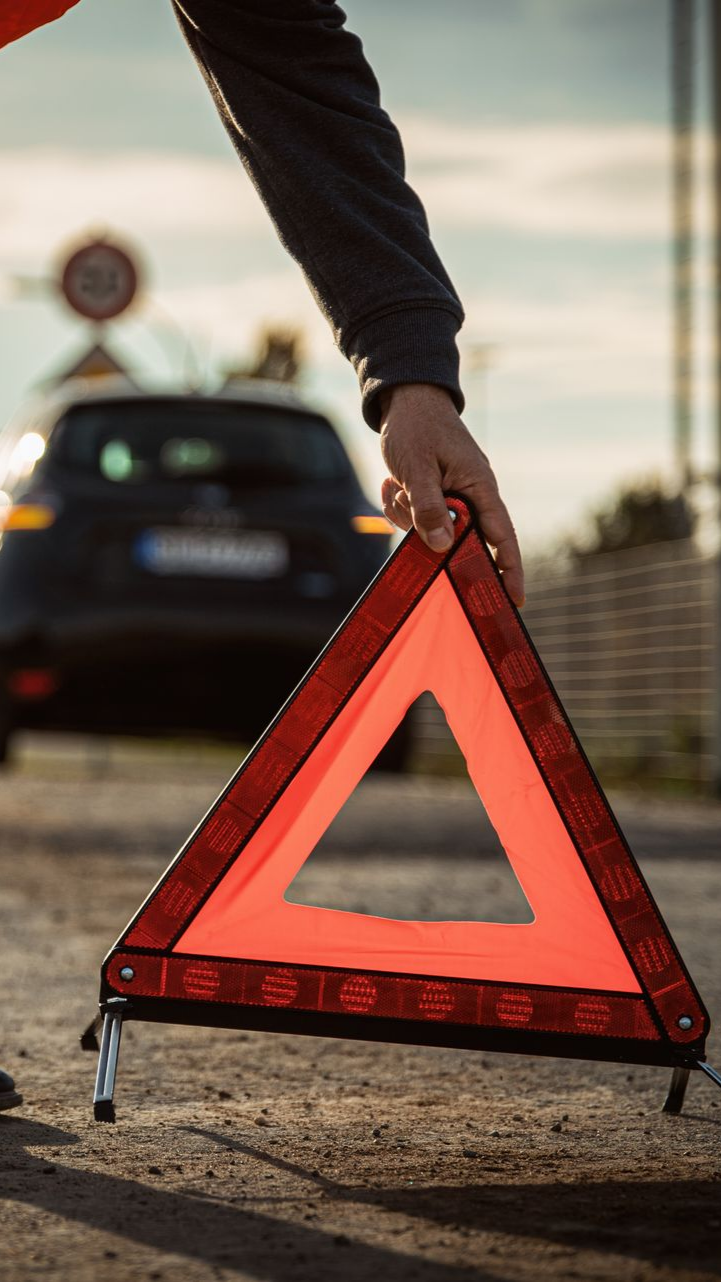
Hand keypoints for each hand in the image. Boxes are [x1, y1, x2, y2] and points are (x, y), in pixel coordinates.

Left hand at [379, 383, 524, 605]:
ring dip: (407, 514)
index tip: (513, 600)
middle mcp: (472, 495)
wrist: (405, 400)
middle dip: (426, 531)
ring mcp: (453, 497)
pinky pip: (418, 519)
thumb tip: (444, 547)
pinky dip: (401, 507)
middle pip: (458, 539)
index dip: (509, 570)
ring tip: (396, 483)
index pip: (502, 537)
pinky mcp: (435, 497)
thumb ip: (430, 508)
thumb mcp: (417, 468)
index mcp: (480, 487)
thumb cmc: (416, 427)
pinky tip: (391, 484)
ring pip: (432, 531)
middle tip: (405, 497)